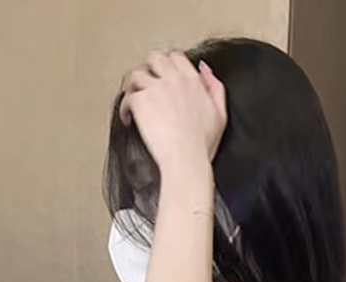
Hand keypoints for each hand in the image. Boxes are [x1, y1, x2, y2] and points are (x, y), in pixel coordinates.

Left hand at [119, 49, 226, 173]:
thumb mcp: (220, 114)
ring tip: (134, 97)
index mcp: (193, 81)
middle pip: (155, 57)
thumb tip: (204, 69)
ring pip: (137, 74)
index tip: (164, 67)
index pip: (177, 57)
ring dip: (134, 85)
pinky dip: (125, 107)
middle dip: (149, 66)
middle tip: (146, 78)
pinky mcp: (141, 102)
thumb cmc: (202, 144)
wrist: (186, 159)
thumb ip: (215, 87)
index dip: (168, 60)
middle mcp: (173, 80)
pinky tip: (128, 116)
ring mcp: (156, 89)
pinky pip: (128, 96)